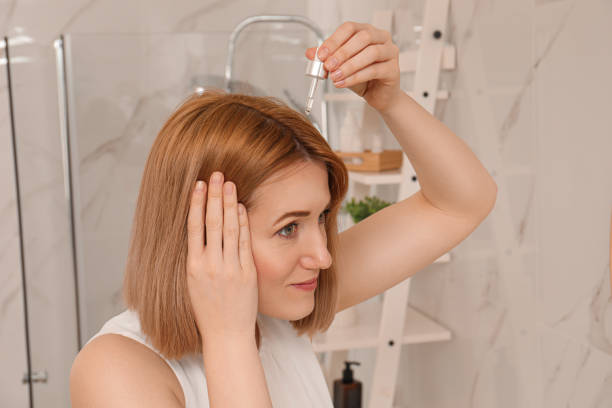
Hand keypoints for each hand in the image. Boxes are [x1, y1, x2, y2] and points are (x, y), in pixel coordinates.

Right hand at [186, 172, 258, 341]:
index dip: (197, 204)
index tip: (199, 184)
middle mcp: (210, 265)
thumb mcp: (193, 283)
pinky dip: (243, 223)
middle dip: (214, 196)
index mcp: (193, 267)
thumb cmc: (208, 309)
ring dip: (229, 204)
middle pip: (212, 222)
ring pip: (229, 229)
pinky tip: (242, 207)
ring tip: (229, 184)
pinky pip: (244, 242)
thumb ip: (197, 258)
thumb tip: (198, 233)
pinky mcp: (246, 272)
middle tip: (216, 174)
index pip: (194, 227)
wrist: (226, 334)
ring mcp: (230, 268)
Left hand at [305, 21, 402, 112]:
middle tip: (328, 65)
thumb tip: (311, 53)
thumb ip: (327, 59)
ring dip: (349, 66)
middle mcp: (381, 38)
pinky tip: (344, 82)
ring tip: (335, 76)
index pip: (350, 28)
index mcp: (367, 31)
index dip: (334, 40)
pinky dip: (356, 77)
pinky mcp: (393, 69)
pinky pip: (374, 70)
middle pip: (362, 38)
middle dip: (342, 52)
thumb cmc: (363, 78)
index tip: (321, 54)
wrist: (378, 96)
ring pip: (370, 53)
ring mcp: (390, 52)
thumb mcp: (341, 67)